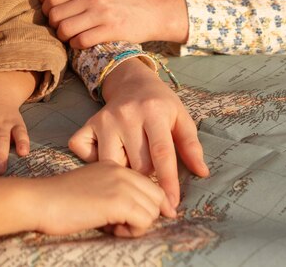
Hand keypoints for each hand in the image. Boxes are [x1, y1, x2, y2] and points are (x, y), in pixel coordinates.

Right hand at [32, 160, 175, 235]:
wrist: (40, 200)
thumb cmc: (60, 200)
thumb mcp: (92, 188)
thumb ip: (114, 192)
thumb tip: (138, 211)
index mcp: (114, 165)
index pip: (149, 184)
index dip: (147, 206)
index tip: (135, 219)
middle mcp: (121, 170)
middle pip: (157, 197)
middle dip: (144, 215)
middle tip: (120, 224)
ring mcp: (121, 184)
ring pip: (153, 210)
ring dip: (137, 225)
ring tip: (113, 226)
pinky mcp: (118, 201)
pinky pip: (144, 221)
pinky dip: (132, 232)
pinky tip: (111, 229)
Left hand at [40, 0, 188, 47]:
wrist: (155, 10)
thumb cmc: (123, 1)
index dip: (48, 11)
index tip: (55, 18)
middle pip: (56, 15)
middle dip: (55, 27)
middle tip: (63, 30)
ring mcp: (102, 13)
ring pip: (65, 29)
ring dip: (64, 38)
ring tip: (72, 38)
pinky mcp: (111, 30)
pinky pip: (81, 41)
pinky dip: (77, 45)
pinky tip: (83, 43)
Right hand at [68, 58, 208, 207]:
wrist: (133, 82)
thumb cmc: (160, 105)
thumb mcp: (181, 118)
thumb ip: (191, 145)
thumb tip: (202, 172)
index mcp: (154, 111)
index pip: (161, 152)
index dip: (168, 182)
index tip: (172, 205)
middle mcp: (127, 114)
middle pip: (137, 164)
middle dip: (146, 174)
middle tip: (150, 168)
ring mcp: (105, 118)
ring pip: (112, 164)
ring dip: (122, 170)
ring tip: (130, 161)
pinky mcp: (89, 122)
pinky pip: (83, 150)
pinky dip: (91, 159)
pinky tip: (105, 153)